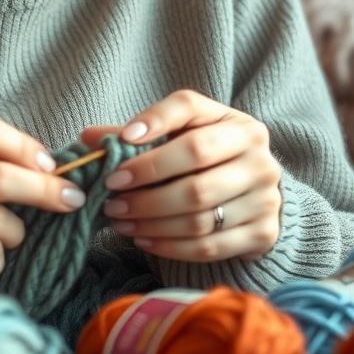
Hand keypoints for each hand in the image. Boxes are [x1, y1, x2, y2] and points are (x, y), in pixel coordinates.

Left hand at [81, 89, 282, 262]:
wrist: (255, 199)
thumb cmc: (207, 163)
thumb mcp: (181, 140)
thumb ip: (136, 136)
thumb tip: (88, 138)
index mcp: (235, 123)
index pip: (190, 108)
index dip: (154, 121)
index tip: (121, 141)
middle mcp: (257, 155)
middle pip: (195, 160)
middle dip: (145, 179)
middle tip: (111, 193)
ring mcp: (265, 196)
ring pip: (199, 210)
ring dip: (150, 218)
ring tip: (118, 220)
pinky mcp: (263, 234)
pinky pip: (208, 245)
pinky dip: (169, 245)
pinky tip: (142, 239)